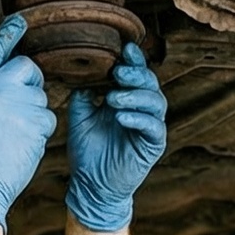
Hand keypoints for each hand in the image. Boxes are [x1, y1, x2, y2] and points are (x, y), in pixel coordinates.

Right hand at [0, 16, 54, 228]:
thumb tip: (7, 79)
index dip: (9, 33)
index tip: (21, 21)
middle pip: (27, 67)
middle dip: (30, 81)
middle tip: (18, 105)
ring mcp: (19, 104)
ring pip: (41, 97)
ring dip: (33, 112)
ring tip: (11, 135)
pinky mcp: (37, 122)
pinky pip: (48, 118)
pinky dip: (40, 131)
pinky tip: (21, 145)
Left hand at [65, 44, 166, 232]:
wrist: (91, 186)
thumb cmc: (87, 151)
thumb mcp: (79, 118)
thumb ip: (83, 96)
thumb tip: (84, 74)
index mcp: (127, 99)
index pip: (135, 74)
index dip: (134, 60)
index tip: (125, 49)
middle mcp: (141, 110)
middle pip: (150, 83)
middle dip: (135, 74)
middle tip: (117, 74)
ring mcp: (149, 127)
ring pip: (155, 102)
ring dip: (135, 96)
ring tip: (113, 98)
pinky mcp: (153, 145)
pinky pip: (153, 127)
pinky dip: (138, 119)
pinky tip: (121, 117)